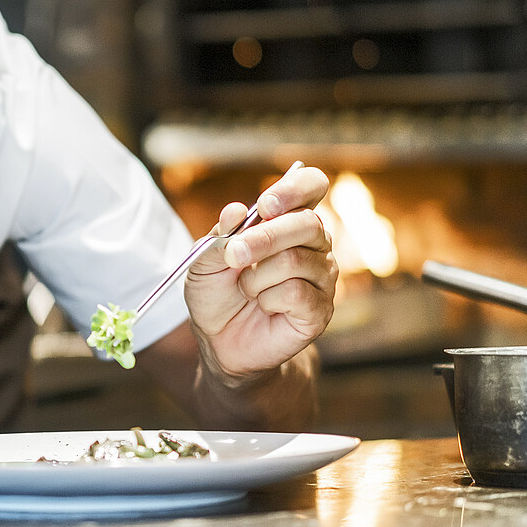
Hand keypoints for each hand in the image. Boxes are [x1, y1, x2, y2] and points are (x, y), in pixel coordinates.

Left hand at [182, 165, 336, 382]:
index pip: (312, 186)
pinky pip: (297, 293)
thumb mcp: (204, 261)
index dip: (295, 188)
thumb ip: (219, 235)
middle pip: (307, 223)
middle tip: (233, 255)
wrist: (219, 340)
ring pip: (296, 260)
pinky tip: (263, 306)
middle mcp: (314, 244)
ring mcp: (322, 277)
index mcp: (288, 220)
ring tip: (245, 289)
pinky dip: (268, 299)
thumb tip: (237, 210)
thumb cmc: (217, 293)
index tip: (265, 204)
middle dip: (264, 238)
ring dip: (256, 277)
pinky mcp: (320, 309)